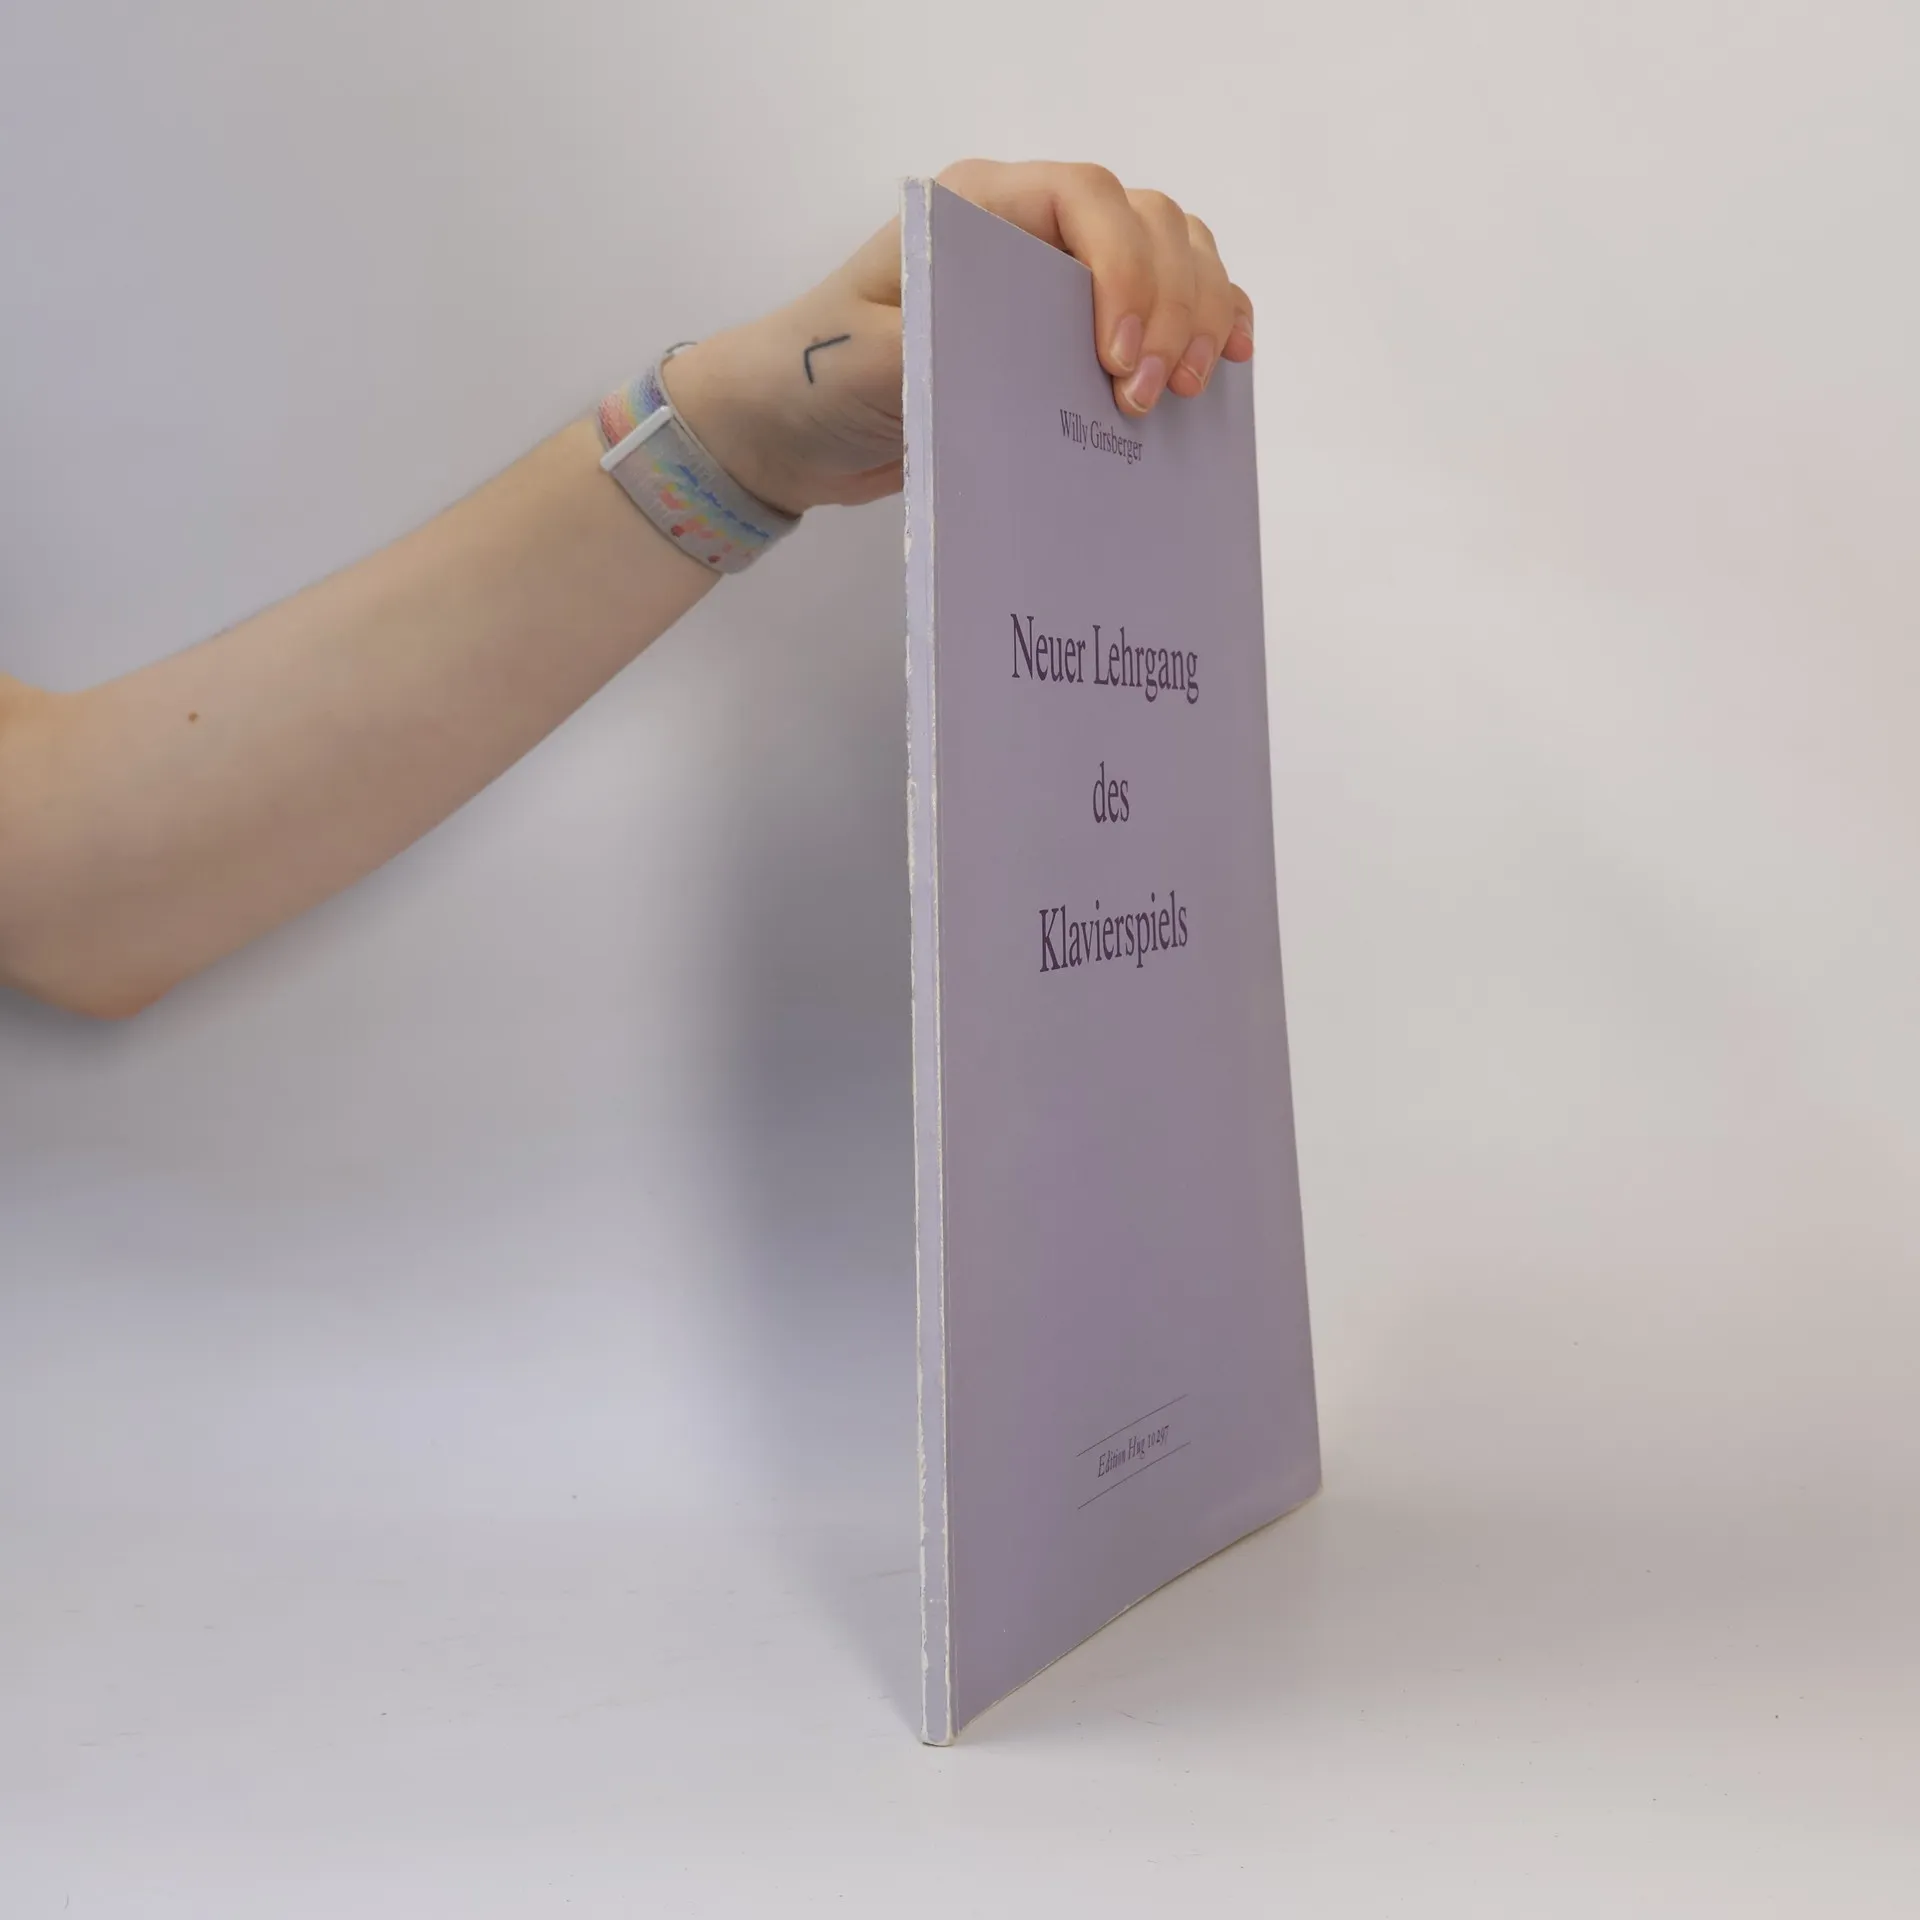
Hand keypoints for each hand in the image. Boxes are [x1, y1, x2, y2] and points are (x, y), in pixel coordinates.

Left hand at [662, 159, 1255, 518]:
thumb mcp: (861, 362)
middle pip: (1148, 224)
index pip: (1087, 200)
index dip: (1124, 267)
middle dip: (1171, 303)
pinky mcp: (1069, 338)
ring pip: (1172, 256)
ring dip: (1198, 314)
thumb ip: (940, 348)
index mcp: (976, 209)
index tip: (1116, 355)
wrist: (788, 429)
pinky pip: (1163, 311)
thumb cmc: (811, 378)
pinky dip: (1204, 326)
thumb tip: (1031, 359)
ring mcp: (1056, 281)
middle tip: (1147, 396)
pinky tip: (1223, 364)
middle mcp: (1027, 230)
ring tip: (1183, 390)